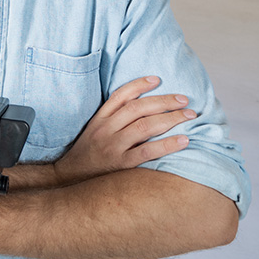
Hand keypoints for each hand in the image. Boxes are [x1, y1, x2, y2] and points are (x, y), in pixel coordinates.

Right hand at [52, 76, 194, 185]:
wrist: (70, 179)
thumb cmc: (88, 154)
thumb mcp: (94, 131)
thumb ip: (112, 118)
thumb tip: (141, 106)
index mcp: (100, 119)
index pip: (120, 96)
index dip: (139, 85)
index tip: (158, 79)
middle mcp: (106, 130)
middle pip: (138, 109)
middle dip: (164, 102)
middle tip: (183, 100)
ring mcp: (113, 147)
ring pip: (145, 126)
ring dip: (170, 119)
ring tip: (189, 115)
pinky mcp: (121, 164)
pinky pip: (147, 151)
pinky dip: (167, 144)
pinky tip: (183, 141)